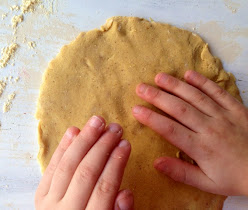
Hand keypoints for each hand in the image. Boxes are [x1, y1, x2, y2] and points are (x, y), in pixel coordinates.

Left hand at [35, 116, 132, 209]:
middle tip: (114, 128)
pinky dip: (62, 148)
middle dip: (102, 146)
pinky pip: (51, 168)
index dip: (116, 163)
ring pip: (67, 165)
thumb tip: (126, 193)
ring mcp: (48, 204)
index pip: (104, 187)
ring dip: (83, 140)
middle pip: (85, 172)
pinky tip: (73, 131)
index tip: (125, 143)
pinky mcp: (39, 197)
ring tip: (96, 122)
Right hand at [132, 70, 247, 195]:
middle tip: (140, 87)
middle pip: (179, 108)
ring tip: (159, 77)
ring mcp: (224, 115)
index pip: (169, 129)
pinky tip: (189, 73)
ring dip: (175, 85)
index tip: (136, 110)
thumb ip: (181, 173)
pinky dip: (203, 81)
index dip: (151, 118)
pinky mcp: (236, 108)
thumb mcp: (207, 183)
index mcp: (201, 147)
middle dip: (157, 96)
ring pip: (195, 97)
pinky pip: (218, 91)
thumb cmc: (234, 177)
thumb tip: (156, 162)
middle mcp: (210, 128)